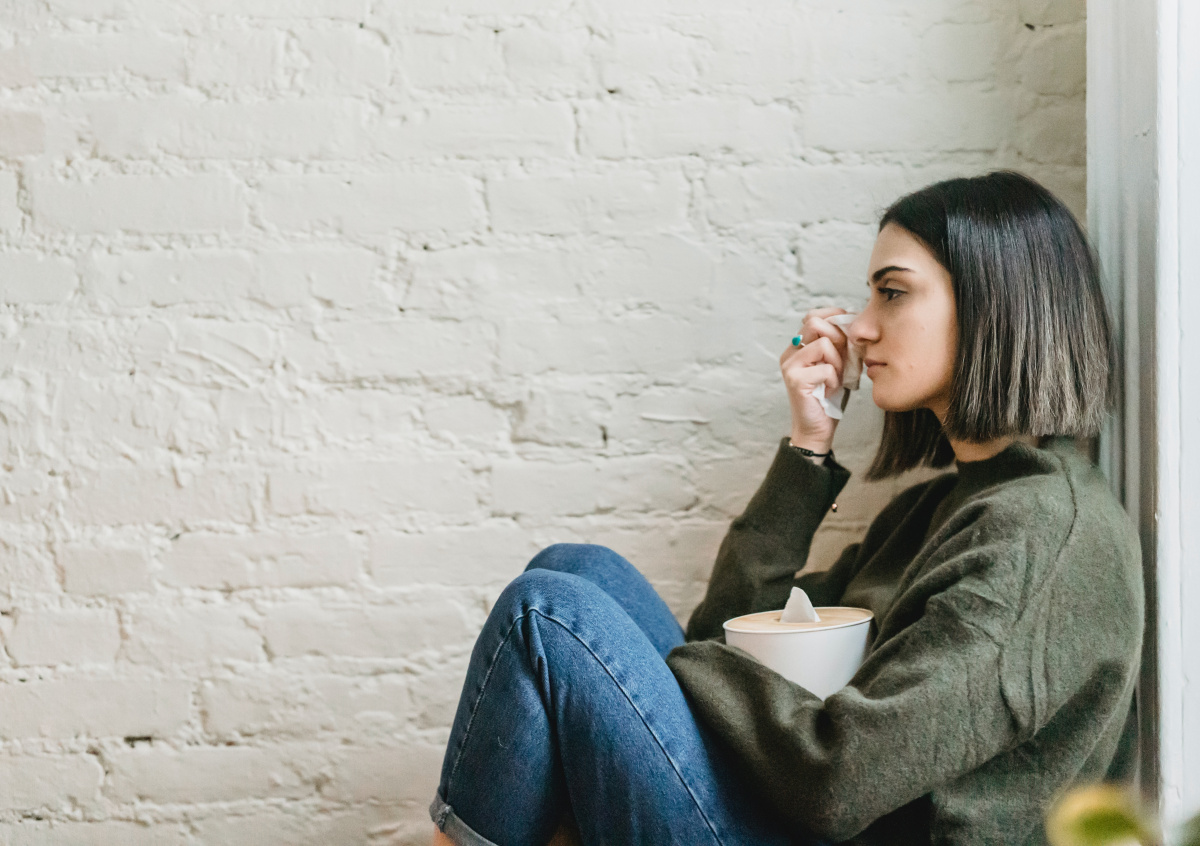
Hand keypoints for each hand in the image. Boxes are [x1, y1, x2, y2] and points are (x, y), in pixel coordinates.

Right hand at [780, 307, 851, 451]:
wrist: (818, 429)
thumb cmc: (830, 397)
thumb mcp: (839, 363)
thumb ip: (841, 344)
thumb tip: (852, 321)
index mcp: (799, 347)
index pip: (813, 315)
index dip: (833, 317)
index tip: (848, 333)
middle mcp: (790, 353)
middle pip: (813, 322)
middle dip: (837, 337)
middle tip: (844, 357)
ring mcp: (789, 366)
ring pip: (823, 344)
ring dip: (838, 361)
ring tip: (836, 377)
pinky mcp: (795, 380)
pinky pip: (826, 367)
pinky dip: (835, 379)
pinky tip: (830, 389)